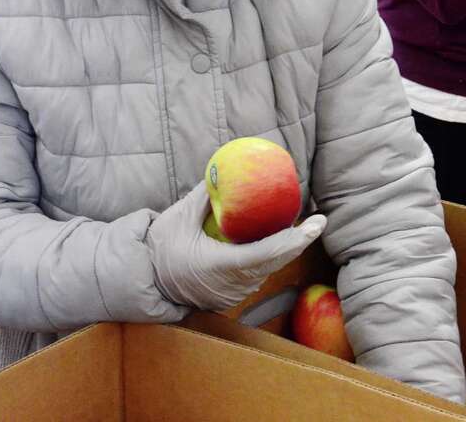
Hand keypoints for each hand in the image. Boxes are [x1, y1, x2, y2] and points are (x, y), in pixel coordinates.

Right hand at [146, 180, 325, 310]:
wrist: (147, 283)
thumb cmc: (161, 249)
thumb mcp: (178, 217)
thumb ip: (203, 195)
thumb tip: (222, 169)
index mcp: (222, 264)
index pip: (268, 253)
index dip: (296, 239)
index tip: (316, 224)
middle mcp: (234, 283)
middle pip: (276, 262)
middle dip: (299, 241)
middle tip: (318, 220)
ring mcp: (234, 293)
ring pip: (269, 270)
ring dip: (285, 249)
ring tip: (301, 226)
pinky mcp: (233, 296)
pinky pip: (258, 274)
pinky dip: (270, 258)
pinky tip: (278, 241)